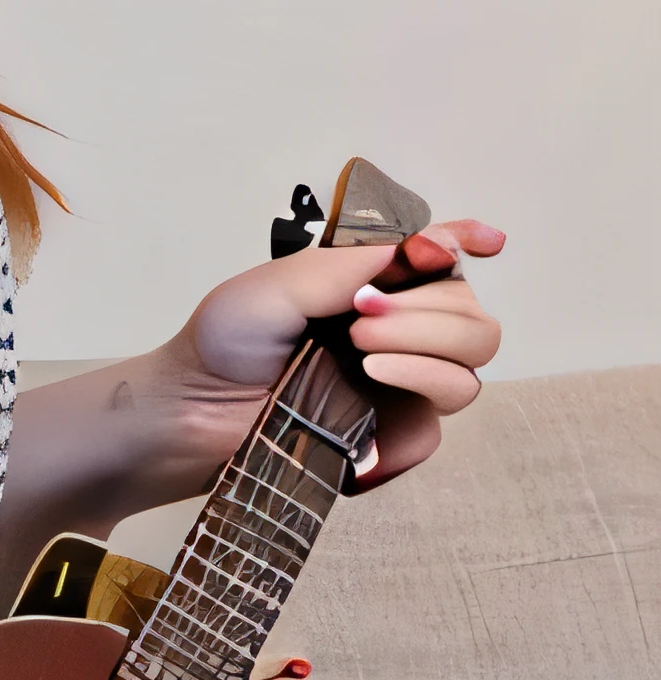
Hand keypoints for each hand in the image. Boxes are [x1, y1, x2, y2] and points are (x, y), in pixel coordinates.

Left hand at [165, 216, 505, 489]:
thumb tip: (426, 243)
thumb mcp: (283, 284)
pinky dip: (411, 399)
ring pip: (470, 368)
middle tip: (362, 319)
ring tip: (363, 356)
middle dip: (430, 313)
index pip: (440, 259)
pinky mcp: (393, 437)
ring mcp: (402, 388)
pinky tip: (367, 393)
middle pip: (472, 317)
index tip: (487, 241)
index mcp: (373, 286)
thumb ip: (355, 264)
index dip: (469, 244)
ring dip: (426, 352)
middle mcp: (398, 333)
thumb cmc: (225, 342)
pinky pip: (436, 425)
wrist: (192, 411)